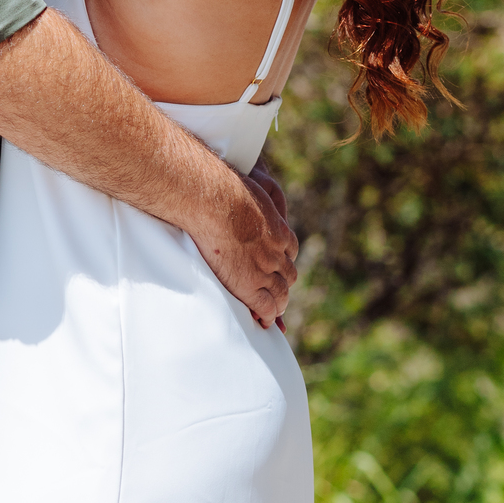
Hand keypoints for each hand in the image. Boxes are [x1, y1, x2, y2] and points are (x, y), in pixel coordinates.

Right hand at [191, 167, 297, 327]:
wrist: (214, 200)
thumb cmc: (222, 187)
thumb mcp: (247, 186)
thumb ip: (250, 191)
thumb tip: (241, 180)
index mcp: (276, 228)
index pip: (288, 248)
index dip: (283, 260)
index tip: (278, 266)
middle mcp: (276, 250)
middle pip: (288, 273)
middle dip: (283, 282)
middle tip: (278, 292)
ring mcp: (265, 268)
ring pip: (281, 292)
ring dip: (279, 301)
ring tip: (274, 310)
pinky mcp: (250, 283)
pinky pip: (265, 306)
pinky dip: (268, 315)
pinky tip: (265, 322)